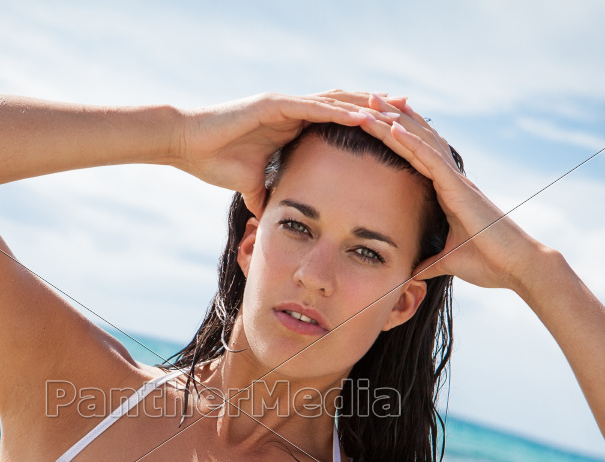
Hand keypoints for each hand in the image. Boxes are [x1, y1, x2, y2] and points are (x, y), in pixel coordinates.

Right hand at [176, 92, 397, 212]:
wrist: (188, 144)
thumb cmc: (215, 160)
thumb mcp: (250, 184)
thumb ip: (264, 194)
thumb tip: (270, 215)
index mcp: (294, 125)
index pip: (341, 122)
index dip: (371, 126)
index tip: (400, 135)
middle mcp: (296, 109)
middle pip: (348, 105)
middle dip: (382, 110)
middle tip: (417, 115)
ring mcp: (287, 103)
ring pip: (338, 102)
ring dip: (371, 107)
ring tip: (402, 113)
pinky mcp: (275, 104)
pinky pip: (315, 107)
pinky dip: (341, 112)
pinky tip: (364, 116)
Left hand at [353, 94, 554, 291]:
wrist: (516, 267)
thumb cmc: (488, 262)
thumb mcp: (448, 262)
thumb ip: (429, 263)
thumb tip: (413, 273)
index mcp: (448, 192)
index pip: (415, 157)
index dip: (395, 138)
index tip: (374, 121)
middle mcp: (451, 180)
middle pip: (416, 141)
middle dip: (391, 119)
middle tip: (366, 98)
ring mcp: (456, 181)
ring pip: (420, 143)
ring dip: (395, 122)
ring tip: (371, 102)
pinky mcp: (459, 189)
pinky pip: (430, 159)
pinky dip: (411, 142)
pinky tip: (392, 127)